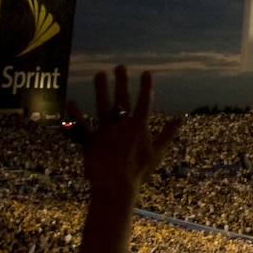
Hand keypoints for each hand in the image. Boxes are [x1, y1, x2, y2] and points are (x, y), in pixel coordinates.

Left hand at [66, 66, 180, 198]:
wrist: (117, 186)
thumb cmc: (139, 171)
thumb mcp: (158, 153)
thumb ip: (168, 134)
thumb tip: (181, 119)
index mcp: (139, 127)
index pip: (145, 103)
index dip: (146, 87)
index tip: (147, 73)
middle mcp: (122, 125)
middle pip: (122, 100)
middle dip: (122, 82)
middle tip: (120, 67)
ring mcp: (105, 131)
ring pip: (103, 106)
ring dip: (101, 89)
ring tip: (100, 74)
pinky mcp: (91, 140)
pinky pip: (82, 125)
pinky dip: (76, 114)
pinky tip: (72, 101)